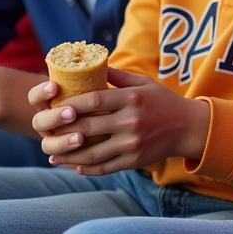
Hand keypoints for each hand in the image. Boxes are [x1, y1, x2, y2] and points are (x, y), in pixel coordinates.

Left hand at [29, 68, 208, 175]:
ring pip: (92, 153)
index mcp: (131, 99)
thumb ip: (118, 76)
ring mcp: (132, 144)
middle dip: (64, 130)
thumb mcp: (144, 83)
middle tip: (45, 131)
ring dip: (69, 155)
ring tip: (52, 155)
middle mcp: (130, 121)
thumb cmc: (162, 101)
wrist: (188, 127)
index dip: (72, 104)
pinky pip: (104, 167)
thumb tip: (94, 64)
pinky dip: (86, 169)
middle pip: (88, 127)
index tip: (56, 106)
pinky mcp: (134, 161)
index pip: (95, 100)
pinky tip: (73, 166)